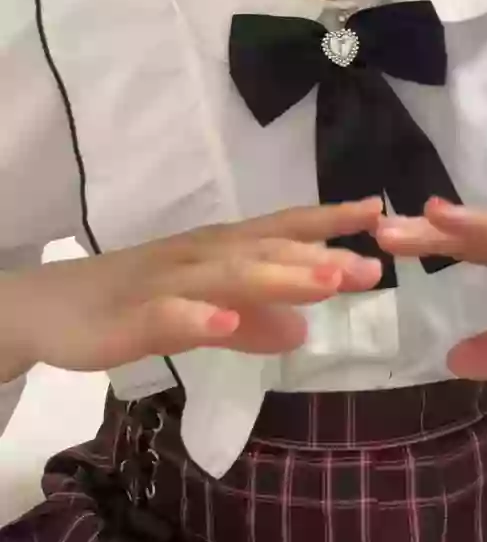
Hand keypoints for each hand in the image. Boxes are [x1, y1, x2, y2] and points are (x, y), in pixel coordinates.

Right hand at [0, 199, 382, 380]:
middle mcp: (201, 256)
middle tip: (374, 265)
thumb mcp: (204, 314)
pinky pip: (170, 315)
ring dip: (280, 276)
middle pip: (267, 251)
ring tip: (328, 282)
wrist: (51, 306)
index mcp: (221, 251)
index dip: (329, 221)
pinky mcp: (134, 314)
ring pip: (230, 275)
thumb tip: (303, 329)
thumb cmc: (134, 301)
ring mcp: (168, 282)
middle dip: (321, 256)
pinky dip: (200, 316)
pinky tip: (228, 323)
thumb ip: (252, 322)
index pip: (282, 229)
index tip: (379, 212)